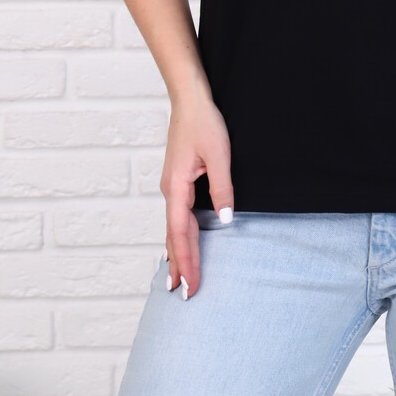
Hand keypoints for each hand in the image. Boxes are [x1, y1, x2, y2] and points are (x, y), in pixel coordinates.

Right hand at [160, 89, 233, 299]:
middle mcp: (170, 190)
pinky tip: (179, 246)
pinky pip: (178, 216)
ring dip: (178, 253)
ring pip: (175, 227)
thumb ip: (222, 187)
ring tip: (178, 281)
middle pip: (175, 235)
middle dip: (180, 265)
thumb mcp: (219, 154)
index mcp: (176, 187)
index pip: (180, 232)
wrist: (190, 100)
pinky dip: (179, 236)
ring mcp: (172, 186)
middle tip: (185, 295)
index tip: (190, 285)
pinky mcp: (179, 181)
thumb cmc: (204, 123)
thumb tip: (224, 220)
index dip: (186, 260)